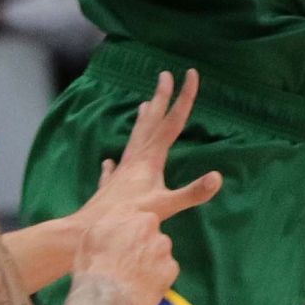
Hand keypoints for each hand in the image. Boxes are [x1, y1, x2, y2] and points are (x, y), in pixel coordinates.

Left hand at [76, 69, 221, 304]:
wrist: (87, 231)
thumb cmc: (127, 219)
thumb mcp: (165, 207)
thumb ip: (192, 193)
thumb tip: (218, 177)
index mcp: (150, 159)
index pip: (172, 122)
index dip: (185, 97)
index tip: (192, 73)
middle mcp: (134, 159)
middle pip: (151, 122)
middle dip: (161, 98)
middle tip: (165, 75)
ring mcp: (121, 172)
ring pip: (134, 140)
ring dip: (142, 121)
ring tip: (143, 106)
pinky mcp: (110, 188)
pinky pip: (114, 169)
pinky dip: (115, 162)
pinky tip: (109, 162)